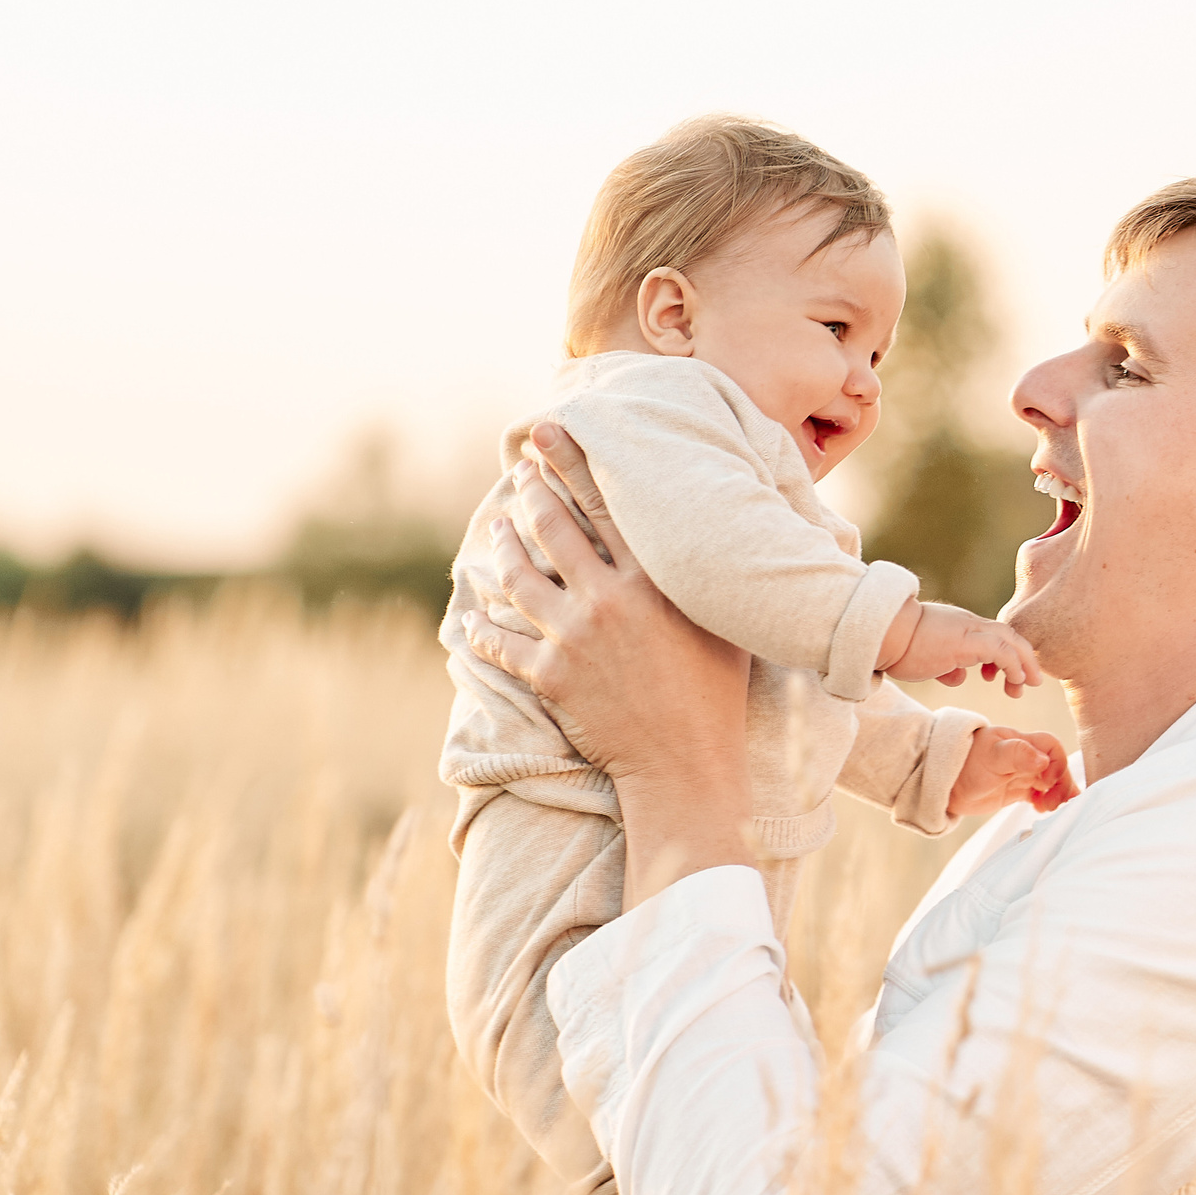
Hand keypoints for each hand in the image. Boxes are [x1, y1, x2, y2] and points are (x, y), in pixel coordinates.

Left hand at [462, 425, 755, 901]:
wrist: (686, 764)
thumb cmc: (717, 695)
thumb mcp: (724, 622)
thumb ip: (706, 577)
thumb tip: (716, 538)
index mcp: (652, 580)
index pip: (605, 504)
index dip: (574, 461)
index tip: (550, 430)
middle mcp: (608, 598)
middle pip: (555, 527)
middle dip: (533, 490)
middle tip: (521, 466)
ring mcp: (573, 636)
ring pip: (520, 577)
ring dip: (504, 547)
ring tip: (497, 528)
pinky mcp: (549, 676)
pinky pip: (501, 643)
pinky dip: (482, 629)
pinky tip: (471, 617)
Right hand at [880, 602, 1047, 697]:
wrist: (881, 634)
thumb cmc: (898, 647)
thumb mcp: (929, 659)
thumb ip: (947, 666)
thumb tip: (958, 676)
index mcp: (960, 626)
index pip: (994, 635)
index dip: (1007, 655)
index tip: (1004, 677)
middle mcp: (969, 624)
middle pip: (1008, 634)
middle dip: (1025, 658)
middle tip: (1031, 680)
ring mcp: (968, 630)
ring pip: (1010, 640)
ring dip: (1024, 664)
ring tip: (1026, 685)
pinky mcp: (965, 641)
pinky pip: (1000, 650)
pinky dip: (1013, 665)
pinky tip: (1016, 680)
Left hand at [948, 725, 1078, 816]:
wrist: (943, 782)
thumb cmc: (965, 762)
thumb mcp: (992, 755)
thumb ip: (1018, 754)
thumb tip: (1044, 760)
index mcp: (1021, 742)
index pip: (1052, 747)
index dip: (1058, 764)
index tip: (1049, 782)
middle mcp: (1025, 756)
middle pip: (1056, 767)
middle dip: (1061, 784)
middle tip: (1054, 803)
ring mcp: (1021, 774)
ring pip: (1051, 782)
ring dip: (1058, 794)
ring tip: (1052, 808)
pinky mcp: (1016, 790)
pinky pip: (1040, 794)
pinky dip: (1046, 802)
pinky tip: (1042, 810)